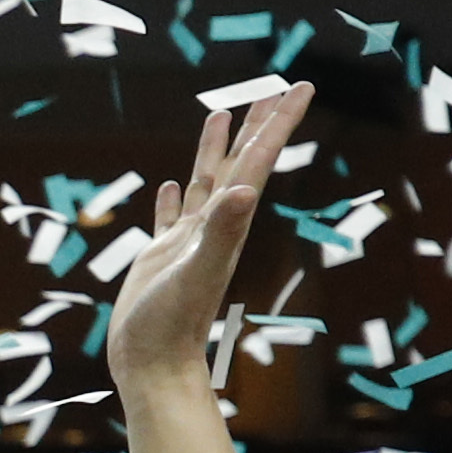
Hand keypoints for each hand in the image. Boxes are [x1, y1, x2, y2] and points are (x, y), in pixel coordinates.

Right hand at [103, 82, 311, 394]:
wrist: (152, 365)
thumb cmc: (172, 324)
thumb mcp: (197, 272)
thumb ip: (221, 232)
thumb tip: (245, 191)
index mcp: (226, 222)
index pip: (257, 162)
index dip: (278, 124)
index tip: (299, 88)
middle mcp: (213, 225)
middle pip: (240, 163)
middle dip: (258, 126)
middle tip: (275, 87)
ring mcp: (187, 241)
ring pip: (206, 183)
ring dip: (215, 150)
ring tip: (222, 114)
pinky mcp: (161, 258)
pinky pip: (170, 218)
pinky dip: (173, 198)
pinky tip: (170, 186)